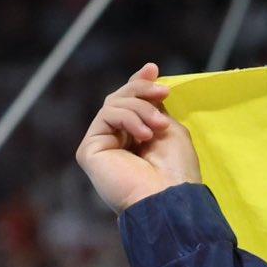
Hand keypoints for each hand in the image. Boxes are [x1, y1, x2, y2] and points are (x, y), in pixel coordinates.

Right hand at [75, 62, 200, 214]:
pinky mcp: (89, 151)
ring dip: (140, 108)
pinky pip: (106, 116)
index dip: (139, 84)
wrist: (169, 198)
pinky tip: (144, 134)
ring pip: (113, 105)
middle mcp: (116, 143)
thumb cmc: (176, 171)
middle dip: (142, 91)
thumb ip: (155, 106)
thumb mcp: (170, 128)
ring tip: (159, 126)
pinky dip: (128, 117)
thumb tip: (148, 74)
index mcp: (135, 141)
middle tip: (164, 92)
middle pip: (120, 100)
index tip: (153, 69)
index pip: (130, 105)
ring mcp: (101, 146)